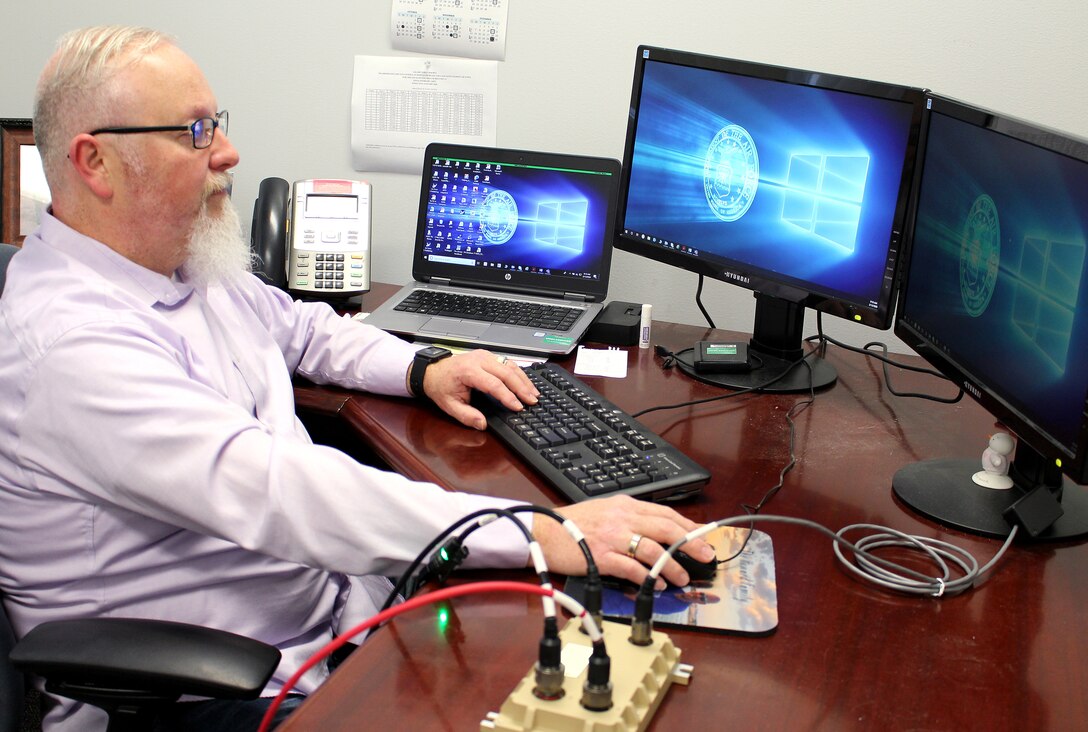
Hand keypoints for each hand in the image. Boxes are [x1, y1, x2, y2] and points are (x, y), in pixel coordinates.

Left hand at [422, 350, 538, 429]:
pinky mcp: (489, 356)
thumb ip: (466, 416)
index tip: (518, 407)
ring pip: (510, 366)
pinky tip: (526, 384)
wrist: (432, 371)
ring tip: (534, 394)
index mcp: (468, 371)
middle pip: (506, 373)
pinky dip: (519, 374)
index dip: (508, 396)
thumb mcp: (449, 405)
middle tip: (532, 401)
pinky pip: (508, 363)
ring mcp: (485, 356)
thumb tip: (482, 424)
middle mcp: (479, 360)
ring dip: (524, 380)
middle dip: (522, 388)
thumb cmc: (441, 386)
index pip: (494, 384)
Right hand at [532, 494, 714, 588]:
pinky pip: (632, 568)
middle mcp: (622, 518)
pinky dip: (648, 577)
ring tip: (682, 578)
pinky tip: (657, 584)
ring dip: (671, 565)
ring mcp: (613, 537)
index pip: (664, 513)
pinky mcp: (602, 557)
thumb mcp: (605, 509)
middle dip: (689, 543)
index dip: (687, 525)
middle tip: (705, 556)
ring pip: (653, 550)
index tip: (702, 535)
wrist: (544, 531)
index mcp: (625, 504)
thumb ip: (629, 517)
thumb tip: (656, 531)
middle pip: (665, 528)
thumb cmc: (573, 523)